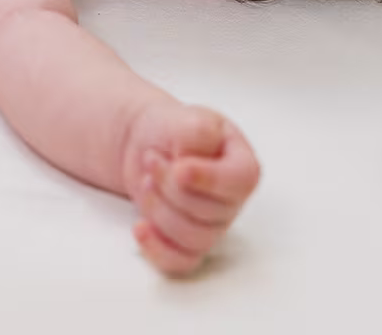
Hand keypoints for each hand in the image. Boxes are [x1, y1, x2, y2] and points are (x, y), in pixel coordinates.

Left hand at [121, 101, 260, 275]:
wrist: (148, 145)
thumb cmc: (174, 131)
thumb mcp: (188, 118)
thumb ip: (197, 132)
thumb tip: (190, 162)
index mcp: (242, 167)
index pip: (240, 182)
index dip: (208, 179)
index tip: (178, 166)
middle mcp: (232, 202)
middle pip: (209, 213)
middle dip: (169, 186)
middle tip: (151, 159)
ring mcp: (212, 226)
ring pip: (193, 238)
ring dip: (158, 209)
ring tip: (145, 181)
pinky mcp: (188, 244)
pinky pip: (181, 262)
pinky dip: (157, 249)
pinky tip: (139, 227)